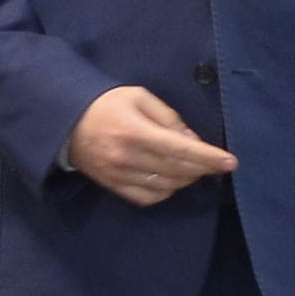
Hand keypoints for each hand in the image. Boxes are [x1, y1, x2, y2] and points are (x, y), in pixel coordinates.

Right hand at [63, 86, 237, 206]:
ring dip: (185, 179)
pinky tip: (170, 179)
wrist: (64, 122)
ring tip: (191, 167)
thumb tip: (192, 139)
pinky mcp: (113, 186)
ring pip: (166, 186)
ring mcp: (119, 175)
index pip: (180, 149)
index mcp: (135, 131)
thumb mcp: (138, 97)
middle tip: (214, 162)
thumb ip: (168, 117)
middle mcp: (127, 157)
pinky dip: (166, 191)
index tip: (231, 162)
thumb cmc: (105, 104)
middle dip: (201, 168)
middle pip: (177, 170)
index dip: (208, 157)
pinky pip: (148, 198)